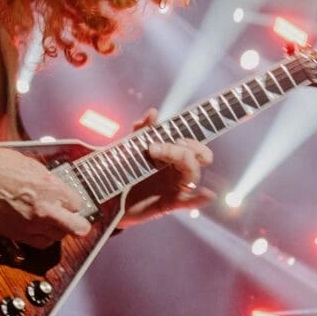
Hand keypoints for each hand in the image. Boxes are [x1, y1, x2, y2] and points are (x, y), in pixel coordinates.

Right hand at [0, 146, 91, 246]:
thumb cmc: (1, 166)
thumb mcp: (35, 167)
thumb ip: (50, 183)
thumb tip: (58, 191)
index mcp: (51, 189)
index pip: (77, 205)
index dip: (73, 203)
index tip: (69, 202)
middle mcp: (45, 210)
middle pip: (74, 227)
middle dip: (75, 222)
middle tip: (73, 220)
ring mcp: (31, 224)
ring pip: (57, 237)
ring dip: (58, 230)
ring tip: (52, 222)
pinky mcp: (17, 233)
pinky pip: (40, 243)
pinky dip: (44, 239)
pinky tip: (40, 230)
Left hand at [123, 109, 211, 223]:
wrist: (108, 198)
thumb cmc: (122, 172)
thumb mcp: (130, 148)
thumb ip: (141, 131)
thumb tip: (153, 112)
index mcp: (172, 155)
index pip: (192, 143)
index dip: (190, 137)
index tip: (174, 135)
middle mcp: (178, 169)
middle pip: (197, 155)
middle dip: (182, 147)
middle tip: (155, 146)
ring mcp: (175, 186)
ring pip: (193, 173)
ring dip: (182, 160)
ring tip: (154, 152)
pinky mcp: (169, 203)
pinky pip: (189, 201)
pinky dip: (199, 198)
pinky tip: (208, 194)